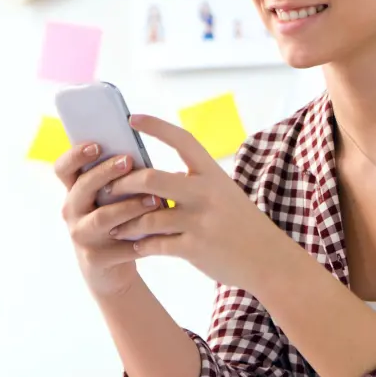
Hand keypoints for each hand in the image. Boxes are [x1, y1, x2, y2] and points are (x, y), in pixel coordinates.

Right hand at [54, 143, 161, 296]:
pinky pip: (120, 246)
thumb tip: (143, 156)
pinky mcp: (95, 259)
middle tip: (129, 161)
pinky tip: (161, 232)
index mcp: (76, 192)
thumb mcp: (115, 199)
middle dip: (106, 172)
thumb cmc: (120, 222)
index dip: (75, 155)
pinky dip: (141, 238)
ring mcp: (81, 236)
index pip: (64, 169)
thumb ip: (121, 179)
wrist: (114, 270)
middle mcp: (72, 212)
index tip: (97, 144)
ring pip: (102, 217)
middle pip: (83, 187)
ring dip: (129, 206)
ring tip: (155, 200)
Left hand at [103, 115, 292, 291]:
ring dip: (124, 221)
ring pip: (147, 217)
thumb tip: (151, 178)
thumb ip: (192, 183)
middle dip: (123, 183)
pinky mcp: (194, 248)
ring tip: (113, 224)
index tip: (131, 119)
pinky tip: (134, 245)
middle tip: (108, 188)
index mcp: (213, 174)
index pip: (182, 140)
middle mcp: (205, 193)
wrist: (267, 257)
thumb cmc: (241, 223)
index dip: (155, 127)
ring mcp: (199, 221)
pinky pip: (155, 244)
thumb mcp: (223, 193)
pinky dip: (140, 245)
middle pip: (151, 178)